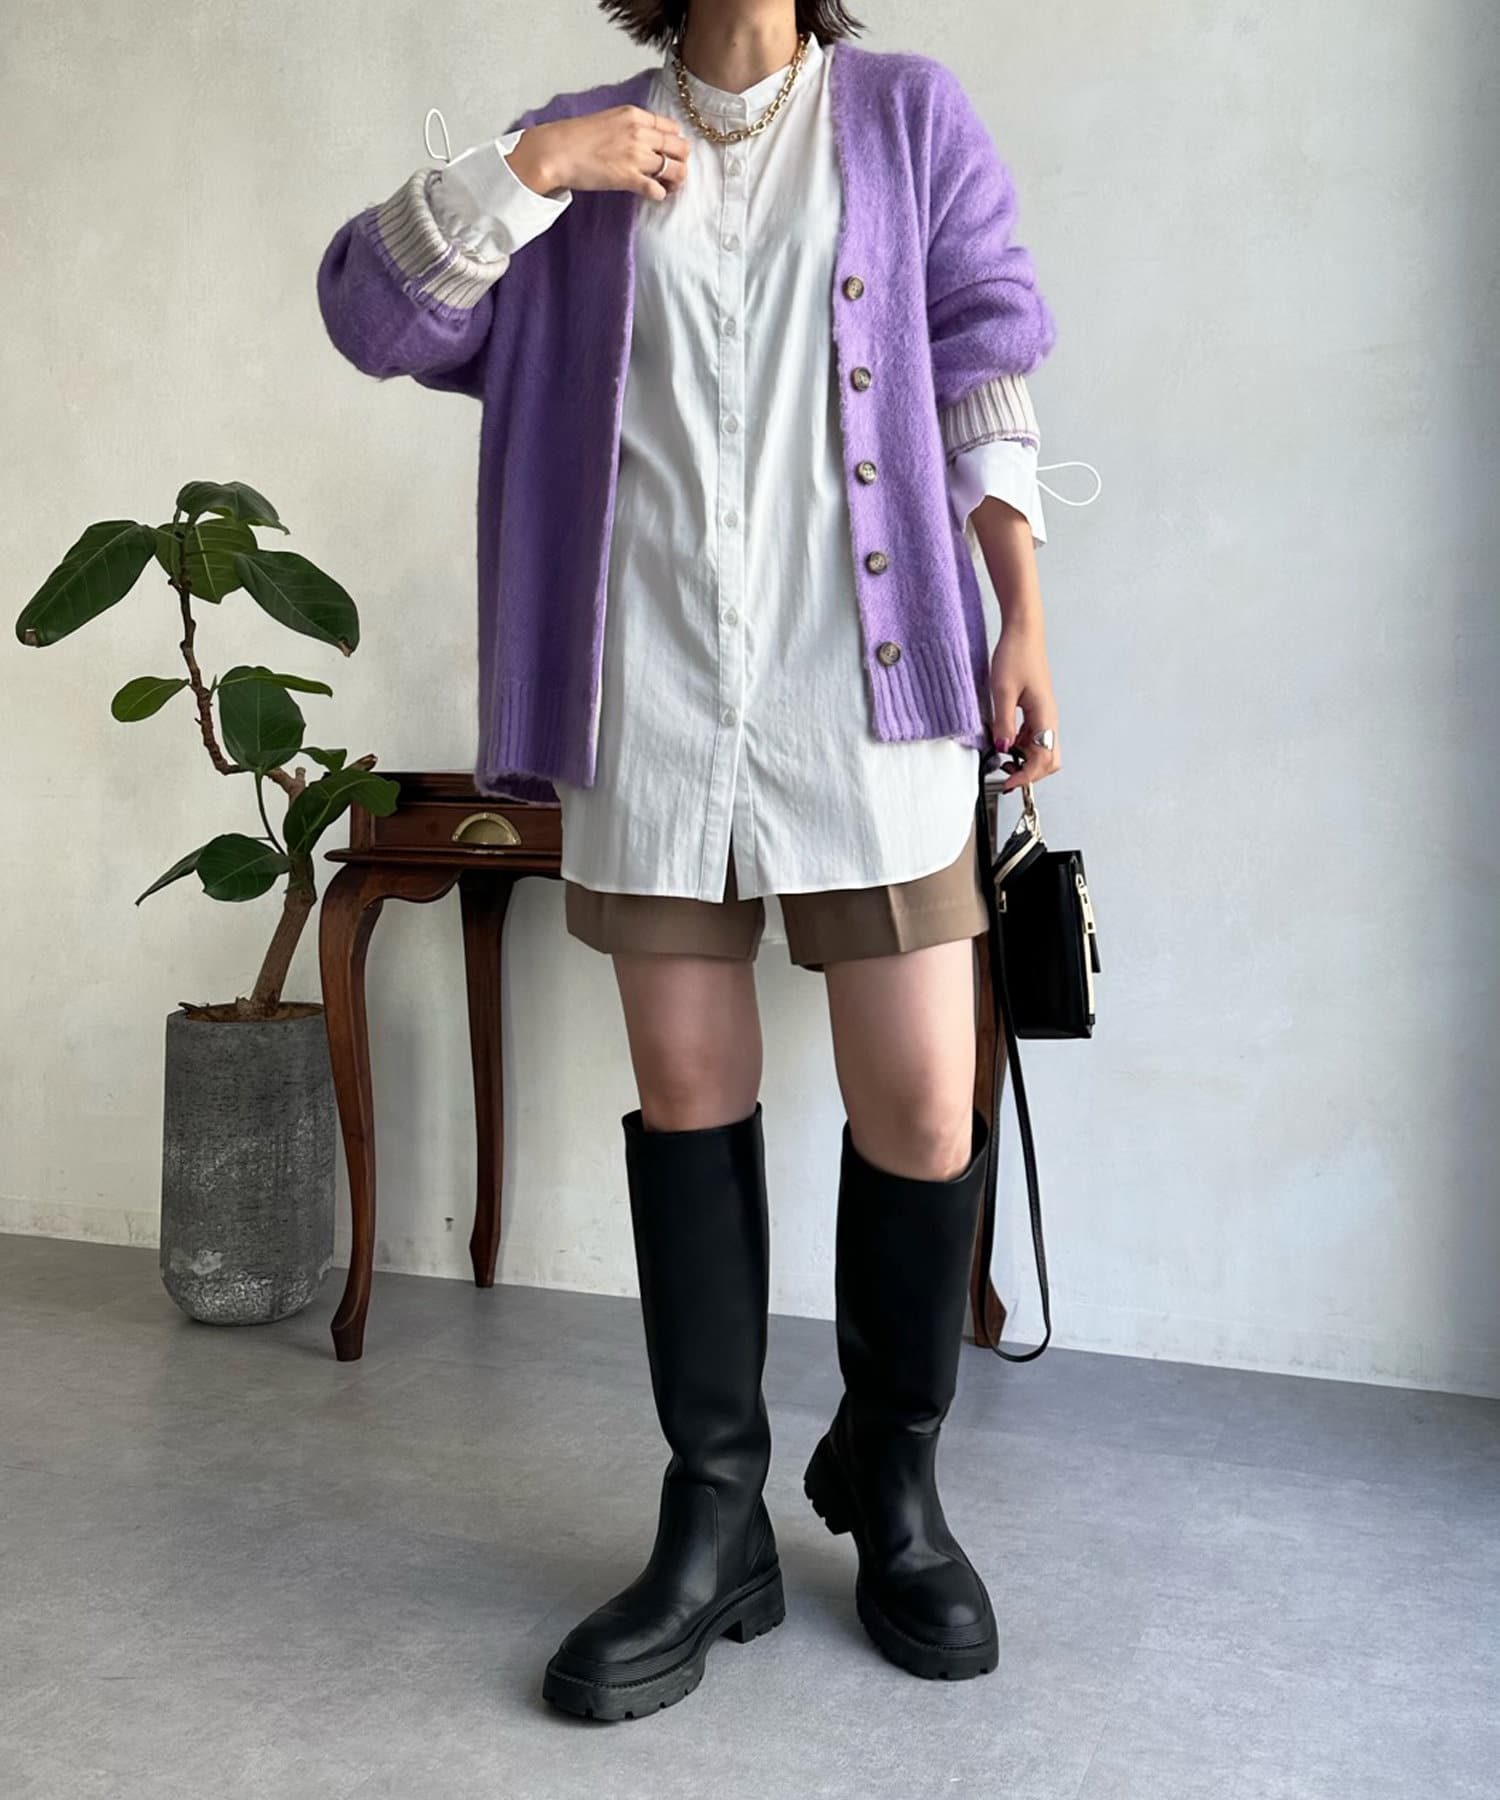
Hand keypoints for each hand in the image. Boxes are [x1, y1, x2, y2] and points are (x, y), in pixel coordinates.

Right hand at [515, 106, 690, 201]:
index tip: (671, 152)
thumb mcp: (608, 120)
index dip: (675, 142)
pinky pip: (658, 189)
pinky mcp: (629, 178)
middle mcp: (640, 133)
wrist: (556, 151)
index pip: (671, 127)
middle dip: (681, 161)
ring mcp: (636, 155)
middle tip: (673, 172)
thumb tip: (643, 140)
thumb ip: (629, 126)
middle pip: (680, 147)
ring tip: (667, 186)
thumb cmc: (576, 137)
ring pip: (675, 169)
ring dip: (675, 180)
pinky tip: (654, 195)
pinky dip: (660, 194)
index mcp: (634, 115)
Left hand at [989, 621, 1060, 792]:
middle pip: (1050, 760)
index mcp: (1045, 716)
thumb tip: (1003, 749)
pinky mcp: (1038, 709)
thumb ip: (1003, 723)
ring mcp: (1045, 714)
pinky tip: (1005, 740)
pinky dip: (1022, 746)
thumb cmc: (1015, 655)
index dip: (1026, 776)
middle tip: (1006, 776)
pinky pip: (1034, 736)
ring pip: (1042, 749)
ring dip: (1025, 760)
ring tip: (1001, 758)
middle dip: (1031, 773)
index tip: (1007, 784)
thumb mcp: (1002, 691)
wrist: (1023, 632)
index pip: (1043, 759)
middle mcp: (1049, 717)